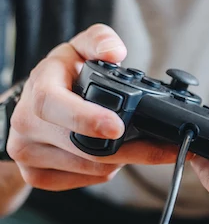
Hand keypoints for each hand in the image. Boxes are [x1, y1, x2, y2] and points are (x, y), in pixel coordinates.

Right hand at [7, 24, 186, 190]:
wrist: (36, 106)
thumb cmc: (64, 76)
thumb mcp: (80, 49)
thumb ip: (100, 41)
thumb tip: (115, 51)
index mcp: (38, 87)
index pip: (53, 104)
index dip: (86, 118)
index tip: (118, 126)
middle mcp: (26, 122)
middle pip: (84, 148)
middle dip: (132, 149)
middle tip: (167, 146)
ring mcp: (27, 152)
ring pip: (91, 168)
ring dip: (123, 160)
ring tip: (134, 143)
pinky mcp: (35, 176)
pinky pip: (85, 181)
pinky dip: (107, 172)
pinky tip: (112, 157)